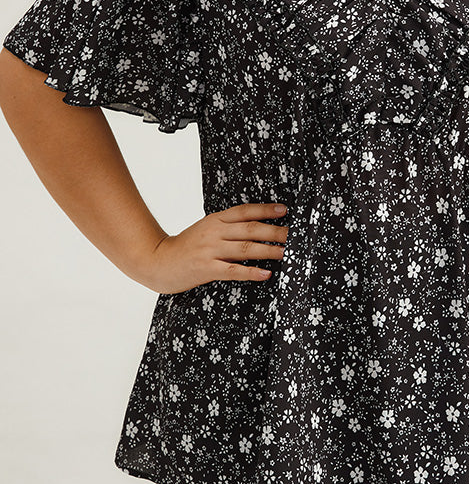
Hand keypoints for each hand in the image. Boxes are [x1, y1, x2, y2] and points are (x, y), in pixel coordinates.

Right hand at [137, 202, 288, 293]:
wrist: (158, 261)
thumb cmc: (187, 246)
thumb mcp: (207, 229)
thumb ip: (228, 226)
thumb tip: (257, 226)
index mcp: (216, 220)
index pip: (245, 211)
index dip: (266, 210)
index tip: (285, 210)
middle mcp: (214, 232)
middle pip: (250, 229)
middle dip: (275, 232)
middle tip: (294, 235)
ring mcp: (210, 250)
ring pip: (245, 249)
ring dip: (269, 251)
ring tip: (287, 253)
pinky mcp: (206, 269)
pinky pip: (233, 270)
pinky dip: (251, 272)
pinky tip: (265, 274)